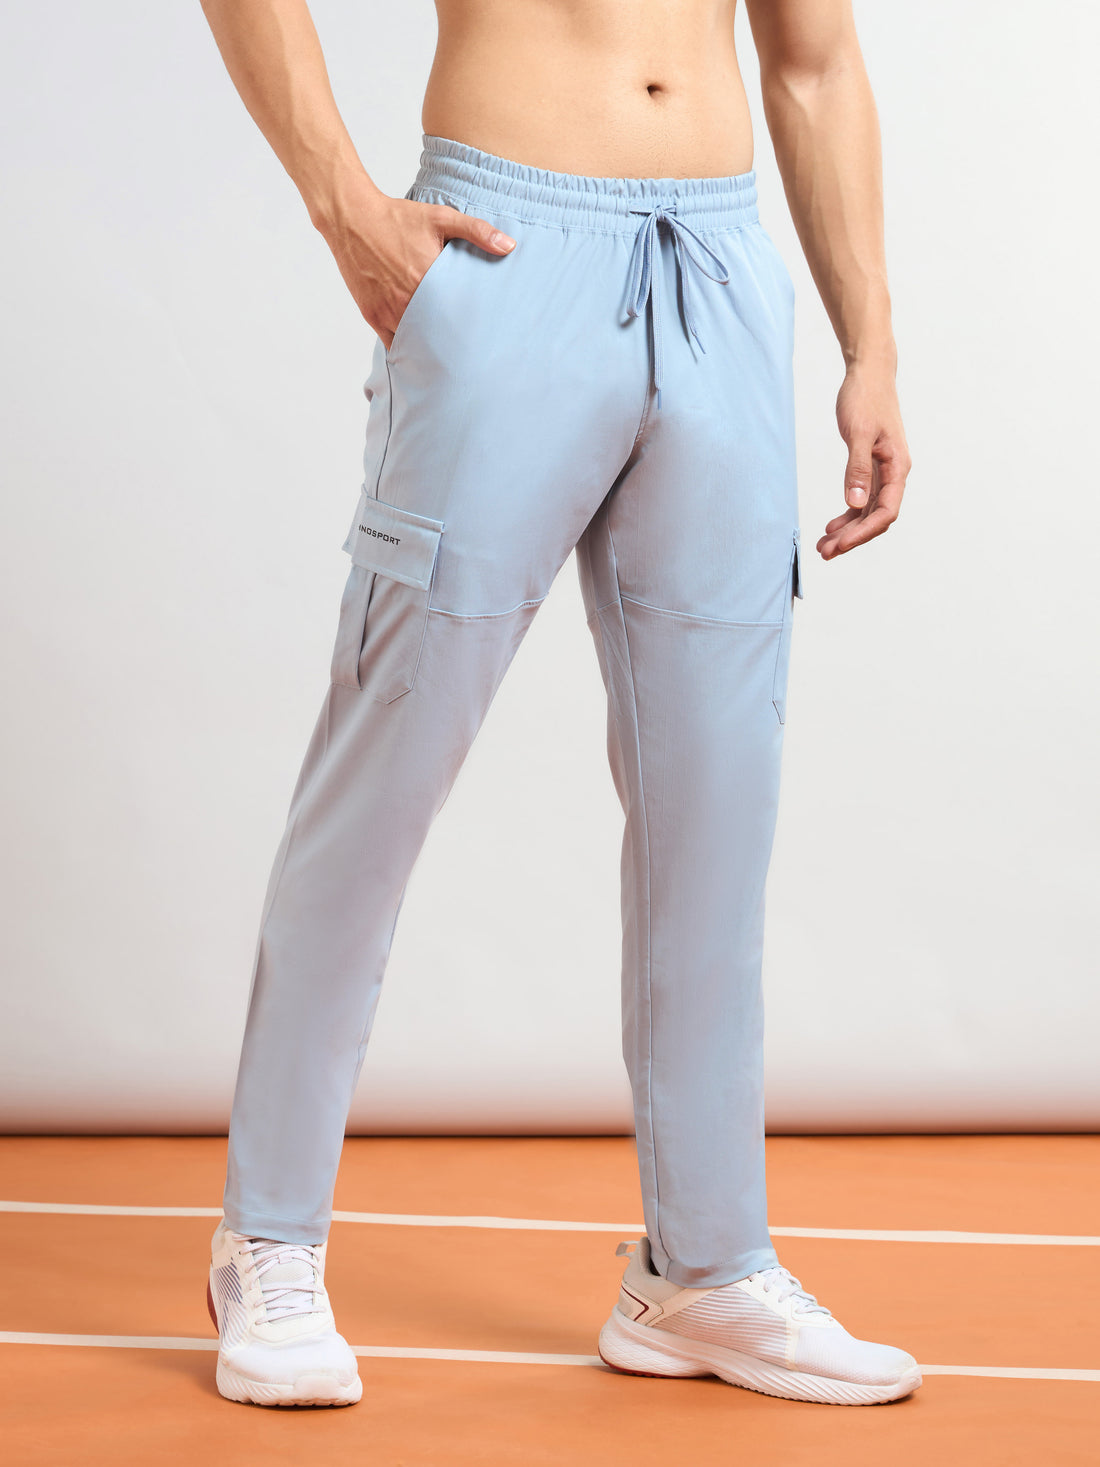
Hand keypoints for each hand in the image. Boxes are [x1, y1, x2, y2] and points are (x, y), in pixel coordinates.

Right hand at [316, 191, 515, 350]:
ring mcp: (388, 311)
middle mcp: (407, 300)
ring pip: (415, 342)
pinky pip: (393, 342)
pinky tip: (420, 352)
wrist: (352, 219)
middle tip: (471, 355)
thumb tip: (509, 246)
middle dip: (453, 344)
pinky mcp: (373, 315)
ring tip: (449, 358)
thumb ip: (477, 231)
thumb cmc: (397, 217)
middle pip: (437, 334)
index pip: (457, 315)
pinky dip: (407, 347)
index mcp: (428, 280)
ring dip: (430, 348)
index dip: (471, 328)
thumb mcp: (441, 217)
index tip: (484, 337)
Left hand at [818, 362, 911, 558]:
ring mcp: (883, 471)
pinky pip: (862, 499)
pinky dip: (848, 514)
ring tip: (824, 545)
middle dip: (852, 537)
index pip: (885, 511)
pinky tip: (832, 525)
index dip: (863, 532)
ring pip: (868, 511)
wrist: (869, 374)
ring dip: (847, 530)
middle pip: (876, 517)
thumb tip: (854, 504)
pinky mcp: (871, 466)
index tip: (840, 544)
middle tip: (825, 552)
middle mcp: (893, 473)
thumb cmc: (865, 398)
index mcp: (897, 467)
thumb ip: (857, 469)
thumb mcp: (859, 434)